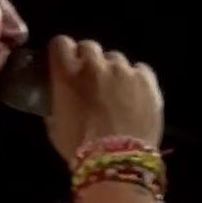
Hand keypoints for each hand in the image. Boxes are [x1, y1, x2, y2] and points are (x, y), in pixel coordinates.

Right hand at [46, 36, 163, 165]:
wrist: (117, 159)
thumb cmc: (79, 148)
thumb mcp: (55, 127)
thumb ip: (56, 105)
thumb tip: (59, 101)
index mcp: (67, 74)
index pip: (60, 43)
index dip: (62, 53)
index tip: (64, 64)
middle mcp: (95, 65)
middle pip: (89, 46)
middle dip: (87, 60)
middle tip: (89, 81)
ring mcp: (123, 70)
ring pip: (115, 58)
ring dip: (112, 70)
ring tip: (114, 92)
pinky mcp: (146, 79)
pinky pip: (139, 70)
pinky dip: (135, 79)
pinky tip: (133, 96)